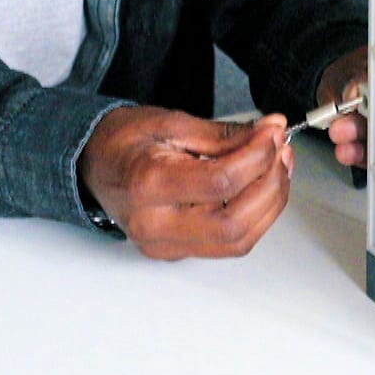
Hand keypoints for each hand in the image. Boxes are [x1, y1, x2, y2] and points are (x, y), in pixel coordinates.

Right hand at [79, 107, 293, 259]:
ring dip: (270, 203)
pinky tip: (261, 187)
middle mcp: (155, 224)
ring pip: (238, 241)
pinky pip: (228, 244)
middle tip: (281, 151)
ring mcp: (164, 245)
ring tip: (277, 166)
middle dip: (271, 185)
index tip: (273, 133)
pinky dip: (255, 216)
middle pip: (234, 223)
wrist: (93, 164)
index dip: (258, 157)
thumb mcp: (172, 123)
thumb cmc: (125, 141)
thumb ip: (225, 133)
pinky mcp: (176, 252)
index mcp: (148, 184)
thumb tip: (270, 132)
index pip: (221, 182)